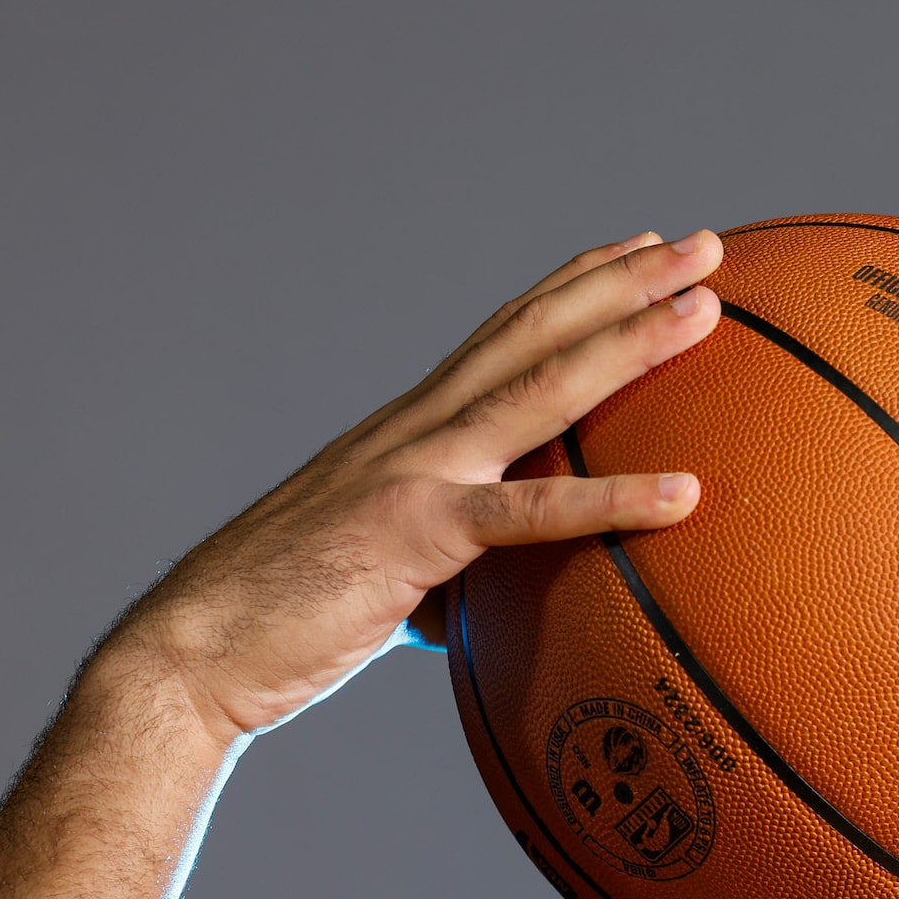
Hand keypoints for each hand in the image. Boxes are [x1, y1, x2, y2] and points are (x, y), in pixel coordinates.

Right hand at [101, 230, 722, 742]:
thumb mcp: (377, 576)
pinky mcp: (414, 536)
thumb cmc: (277, 621)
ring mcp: (415, 474)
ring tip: (708, 309)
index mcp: (408, 432)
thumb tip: (470, 607)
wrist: (190, 651)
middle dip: (623, 282)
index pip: (503, 335)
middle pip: (534, 333)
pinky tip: (685, 493)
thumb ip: (435, 570)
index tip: (638, 249)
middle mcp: (416, 431)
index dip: (572, 286)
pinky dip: (612, 499)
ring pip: (541, 389)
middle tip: (706, 246)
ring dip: (630, 341)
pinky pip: (530, 517)